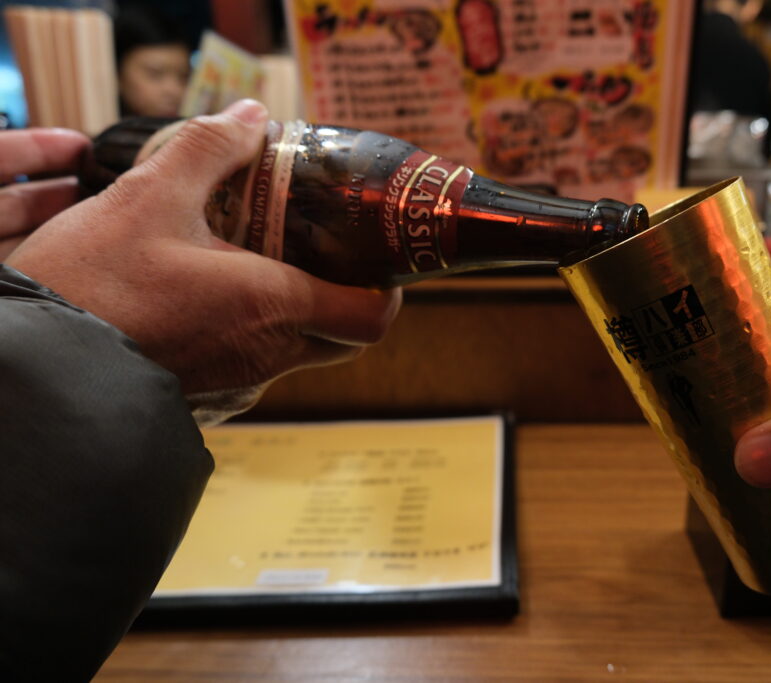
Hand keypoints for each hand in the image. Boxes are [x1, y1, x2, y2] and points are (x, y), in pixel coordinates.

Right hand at [6, 100, 400, 423]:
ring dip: (295, 314)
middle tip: (316, 252)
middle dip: (343, 297)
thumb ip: (209, 149)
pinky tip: (213, 301)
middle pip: (345, 338)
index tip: (368, 257)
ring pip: (299, 354)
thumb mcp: (147, 198)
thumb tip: (252, 115)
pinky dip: (254, 336)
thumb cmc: (91, 285)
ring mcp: (240, 386)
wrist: (36, 368)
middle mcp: (268, 357)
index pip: (373, 317)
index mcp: (272, 306)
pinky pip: (254, 369)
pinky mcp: (210, 402)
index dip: (384, 289)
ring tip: (256, 265)